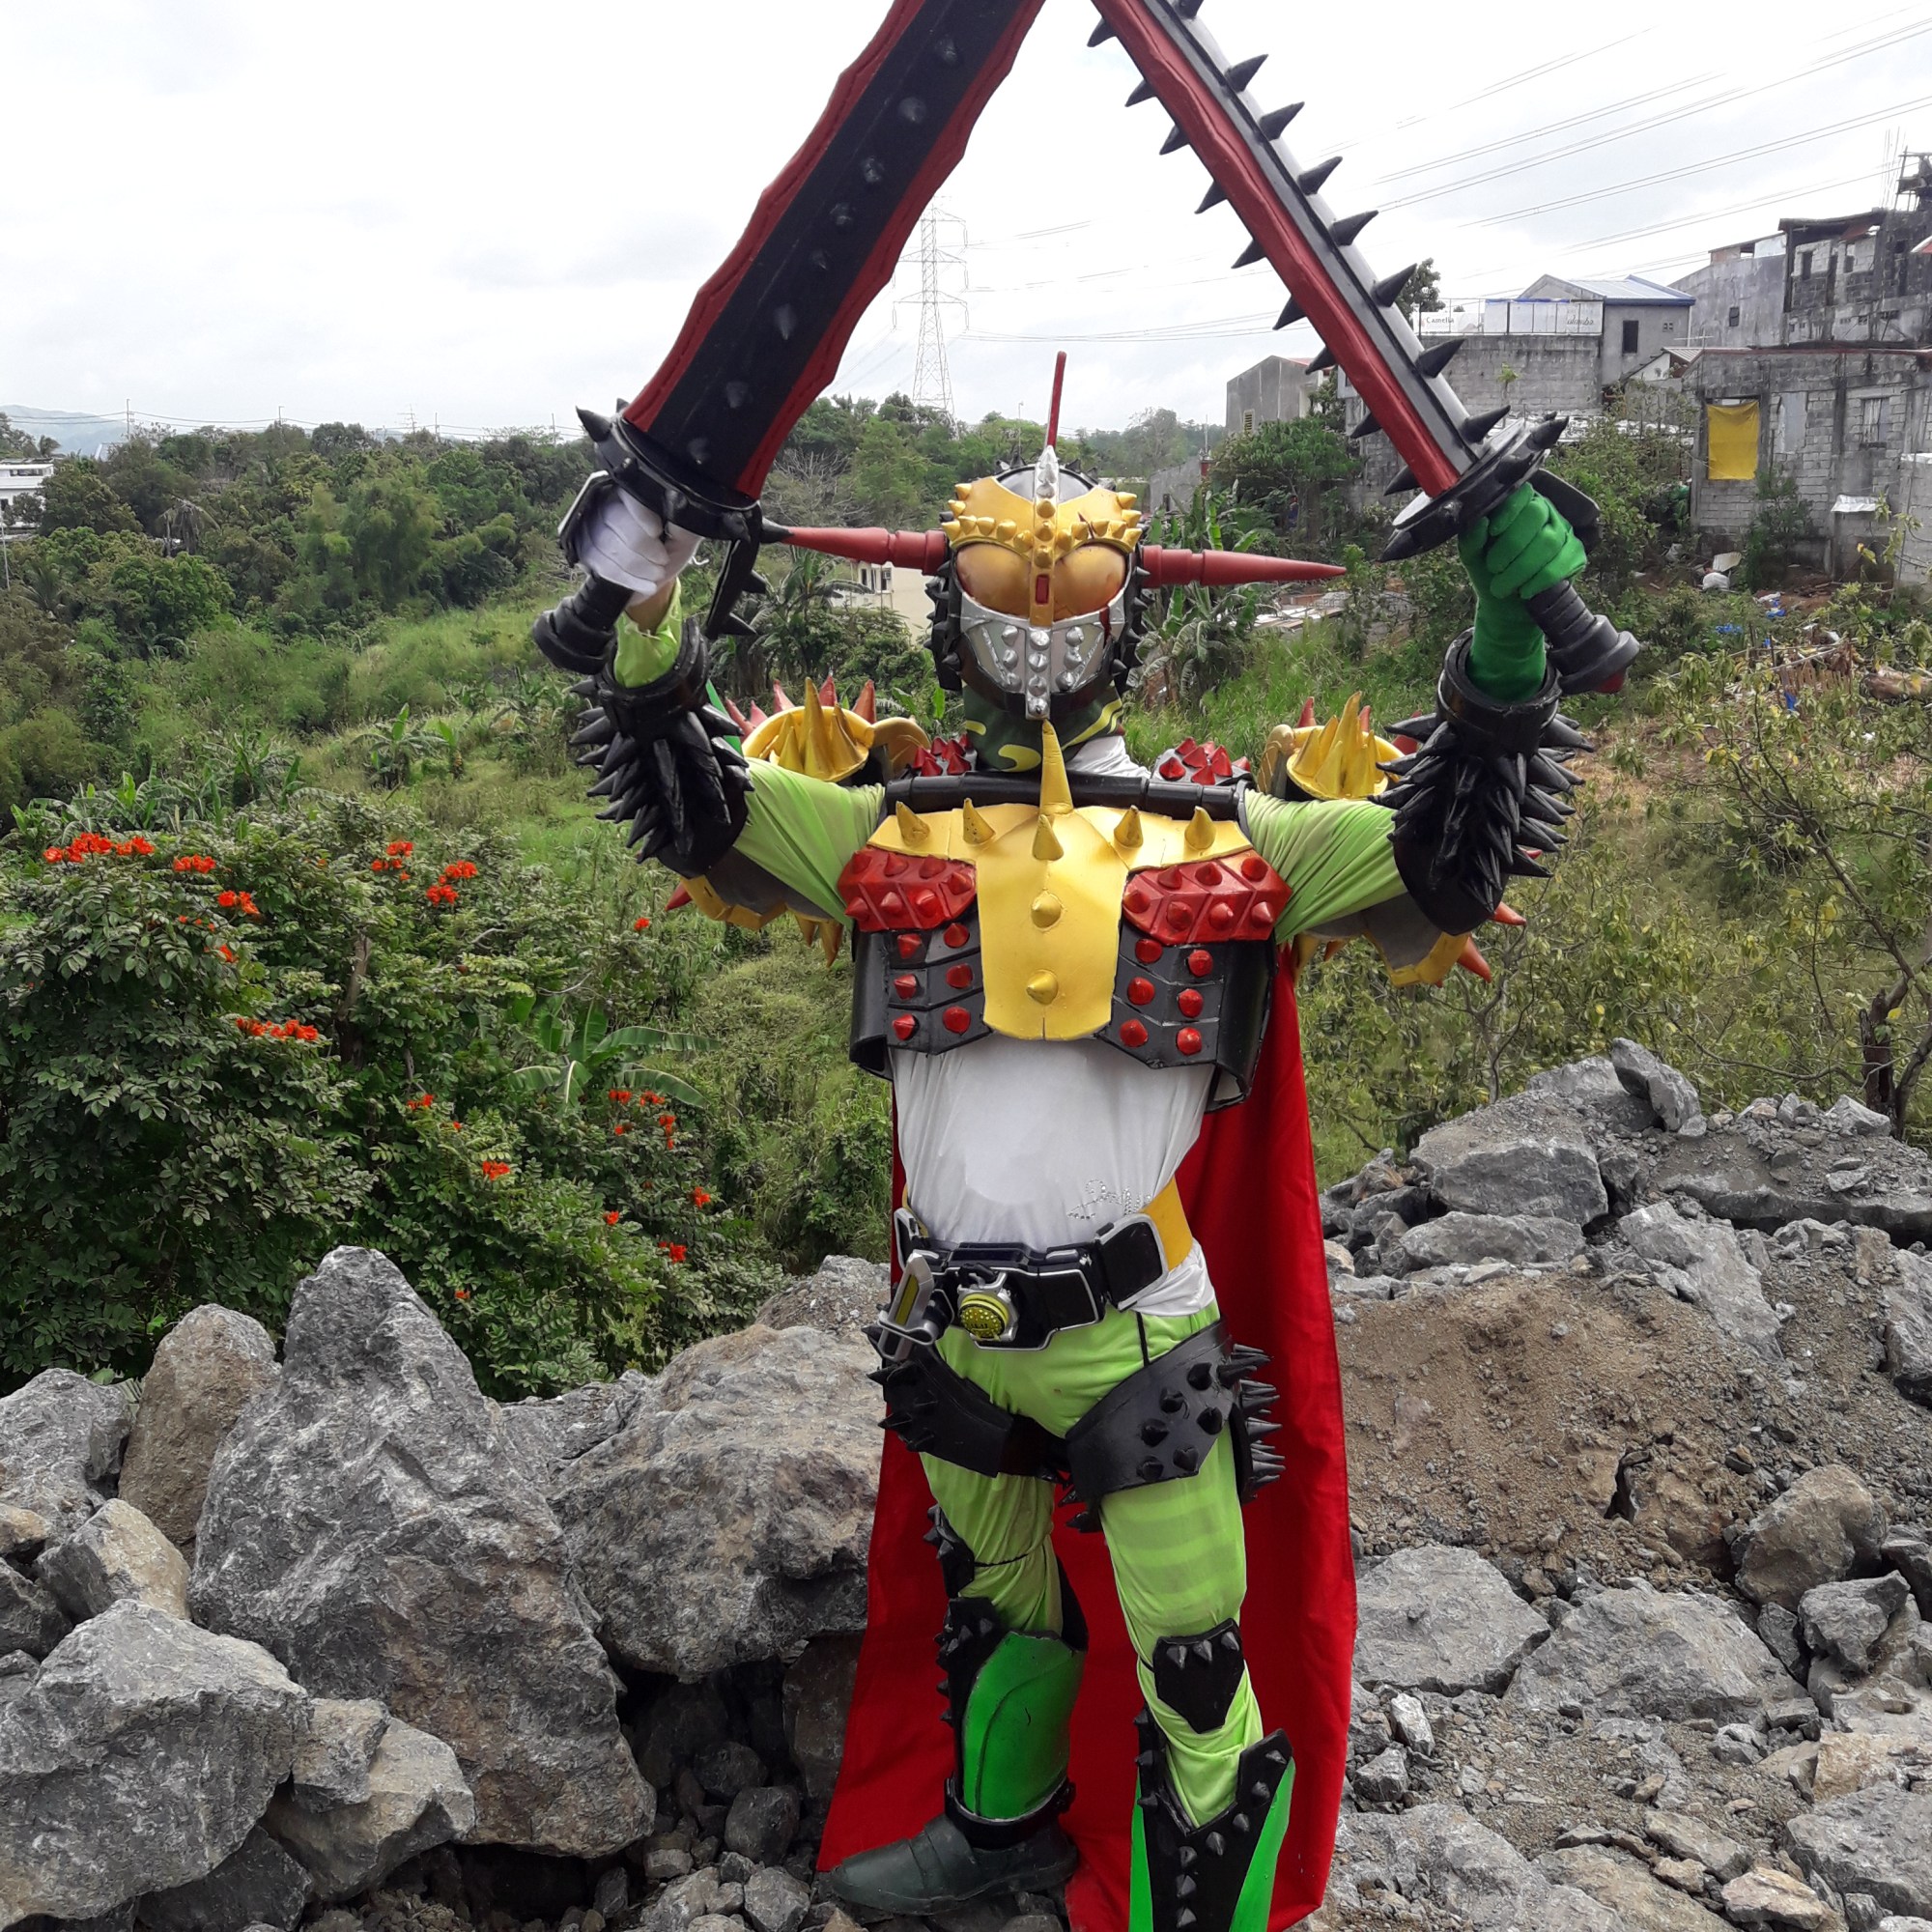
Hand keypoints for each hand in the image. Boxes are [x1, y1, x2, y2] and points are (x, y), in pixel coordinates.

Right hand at [577, 488, 700, 598]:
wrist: (660, 562)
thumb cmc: (674, 539)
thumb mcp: (686, 532)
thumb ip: (683, 526)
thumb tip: (675, 525)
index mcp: (634, 489)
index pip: (628, 495)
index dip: (639, 513)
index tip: (656, 531)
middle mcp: (608, 500)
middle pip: (614, 519)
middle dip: (642, 546)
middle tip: (662, 561)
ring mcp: (593, 525)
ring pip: (605, 543)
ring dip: (635, 565)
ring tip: (657, 575)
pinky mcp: (588, 549)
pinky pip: (600, 564)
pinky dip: (625, 578)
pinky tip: (646, 586)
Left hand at [1458, 484, 1585, 603]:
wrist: (1504, 605)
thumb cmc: (1488, 571)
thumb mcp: (1473, 555)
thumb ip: (1472, 538)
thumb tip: (1481, 521)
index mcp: (1519, 504)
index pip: (1521, 493)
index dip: (1509, 510)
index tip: (1492, 531)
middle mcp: (1545, 511)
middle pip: (1537, 513)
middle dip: (1512, 543)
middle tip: (1493, 567)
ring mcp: (1564, 531)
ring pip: (1549, 541)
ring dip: (1521, 567)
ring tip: (1501, 587)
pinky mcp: (1575, 554)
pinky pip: (1562, 564)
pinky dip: (1539, 581)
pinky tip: (1524, 591)